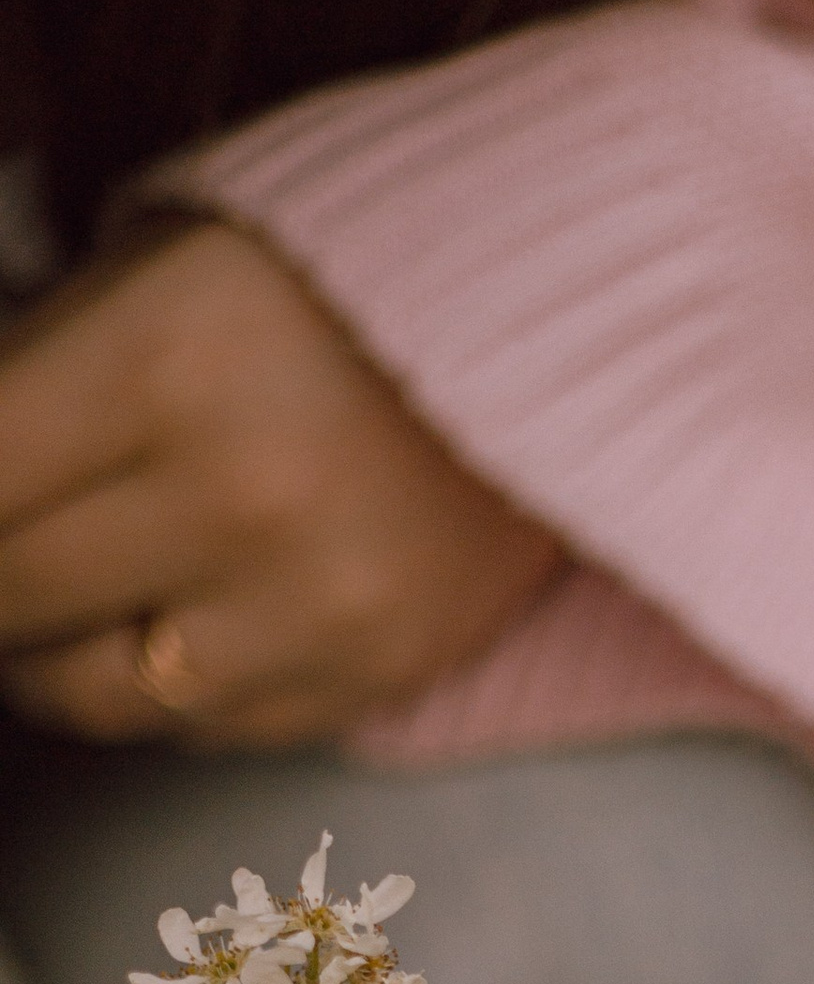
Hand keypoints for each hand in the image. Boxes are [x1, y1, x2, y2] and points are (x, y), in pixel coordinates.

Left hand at [0, 218, 563, 748]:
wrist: (587, 323)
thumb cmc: (353, 268)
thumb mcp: (164, 255)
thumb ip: (43, 362)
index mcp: (166, 366)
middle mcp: (240, 505)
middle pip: (12, 597)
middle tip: (9, 539)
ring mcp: (316, 612)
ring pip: (95, 692)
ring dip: (53, 647)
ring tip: (61, 590)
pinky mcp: (376, 678)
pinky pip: (207, 728)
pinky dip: (167, 681)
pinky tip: (176, 613)